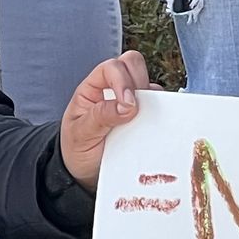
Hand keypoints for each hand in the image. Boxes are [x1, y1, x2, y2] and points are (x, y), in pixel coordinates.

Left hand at [59, 50, 156, 191]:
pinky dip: (161, 115)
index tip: (129, 104)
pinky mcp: (144, 118)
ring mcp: (131, 103)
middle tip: (139, 108)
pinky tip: (154, 130)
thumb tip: (128, 104)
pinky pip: (159, 108)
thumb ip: (101, 116)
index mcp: (94, 88)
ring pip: (150, 85)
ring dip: (152, 100)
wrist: (83, 174)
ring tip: (145, 123)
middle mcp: (114, 90)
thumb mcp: (81, 134)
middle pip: (133, 65)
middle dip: (140, 82)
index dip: (123, 80)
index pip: (112, 67)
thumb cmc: (76, 150)